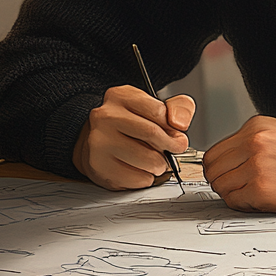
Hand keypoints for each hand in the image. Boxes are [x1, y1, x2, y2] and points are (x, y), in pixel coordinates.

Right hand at [72, 85, 194, 190]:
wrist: (96, 141)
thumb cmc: (129, 123)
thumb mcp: (153, 105)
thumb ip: (178, 107)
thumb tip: (180, 124)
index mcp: (121, 96)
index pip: (159, 111)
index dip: (174, 128)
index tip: (178, 136)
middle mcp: (105, 116)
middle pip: (152, 134)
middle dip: (170, 146)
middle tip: (173, 151)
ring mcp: (98, 142)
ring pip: (145, 158)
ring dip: (159, 165)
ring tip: (158, 163)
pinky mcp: (98, 166)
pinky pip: (133, 178)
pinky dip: (145, 179)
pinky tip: (142, 171)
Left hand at [202, 115, 275, 211]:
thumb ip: (253, 144)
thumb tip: (225, 164)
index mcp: (257, 125)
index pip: (214, 152)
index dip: (223, 168)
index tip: (236, 175)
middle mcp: (253, 141)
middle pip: (212, 170)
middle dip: (226, 182)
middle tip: (249, 187)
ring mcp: (256, 165)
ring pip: (222, 188)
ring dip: (237, 195)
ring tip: (265, 192)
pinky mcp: (262, 189)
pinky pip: (236, 204)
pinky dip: (248, 206)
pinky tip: (271, 199)